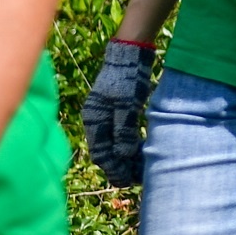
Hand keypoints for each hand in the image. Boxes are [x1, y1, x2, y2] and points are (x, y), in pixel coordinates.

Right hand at [83, 40, 155, 186]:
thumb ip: (124, 129)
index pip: (100, 154)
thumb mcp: (126, 103)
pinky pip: (120, 137)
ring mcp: (106, 117)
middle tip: (138, 179)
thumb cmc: (126, 77)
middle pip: (106, 153)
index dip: (114, 169)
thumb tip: (123, 155)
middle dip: (120, 168)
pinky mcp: (117, 113)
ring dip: (125, 159)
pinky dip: (129, 148)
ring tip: (141, 170)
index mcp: (93, 120)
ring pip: (113, 146)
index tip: (129, 180)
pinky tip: (141, 153)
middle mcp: (96, 121)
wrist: (130, 54)